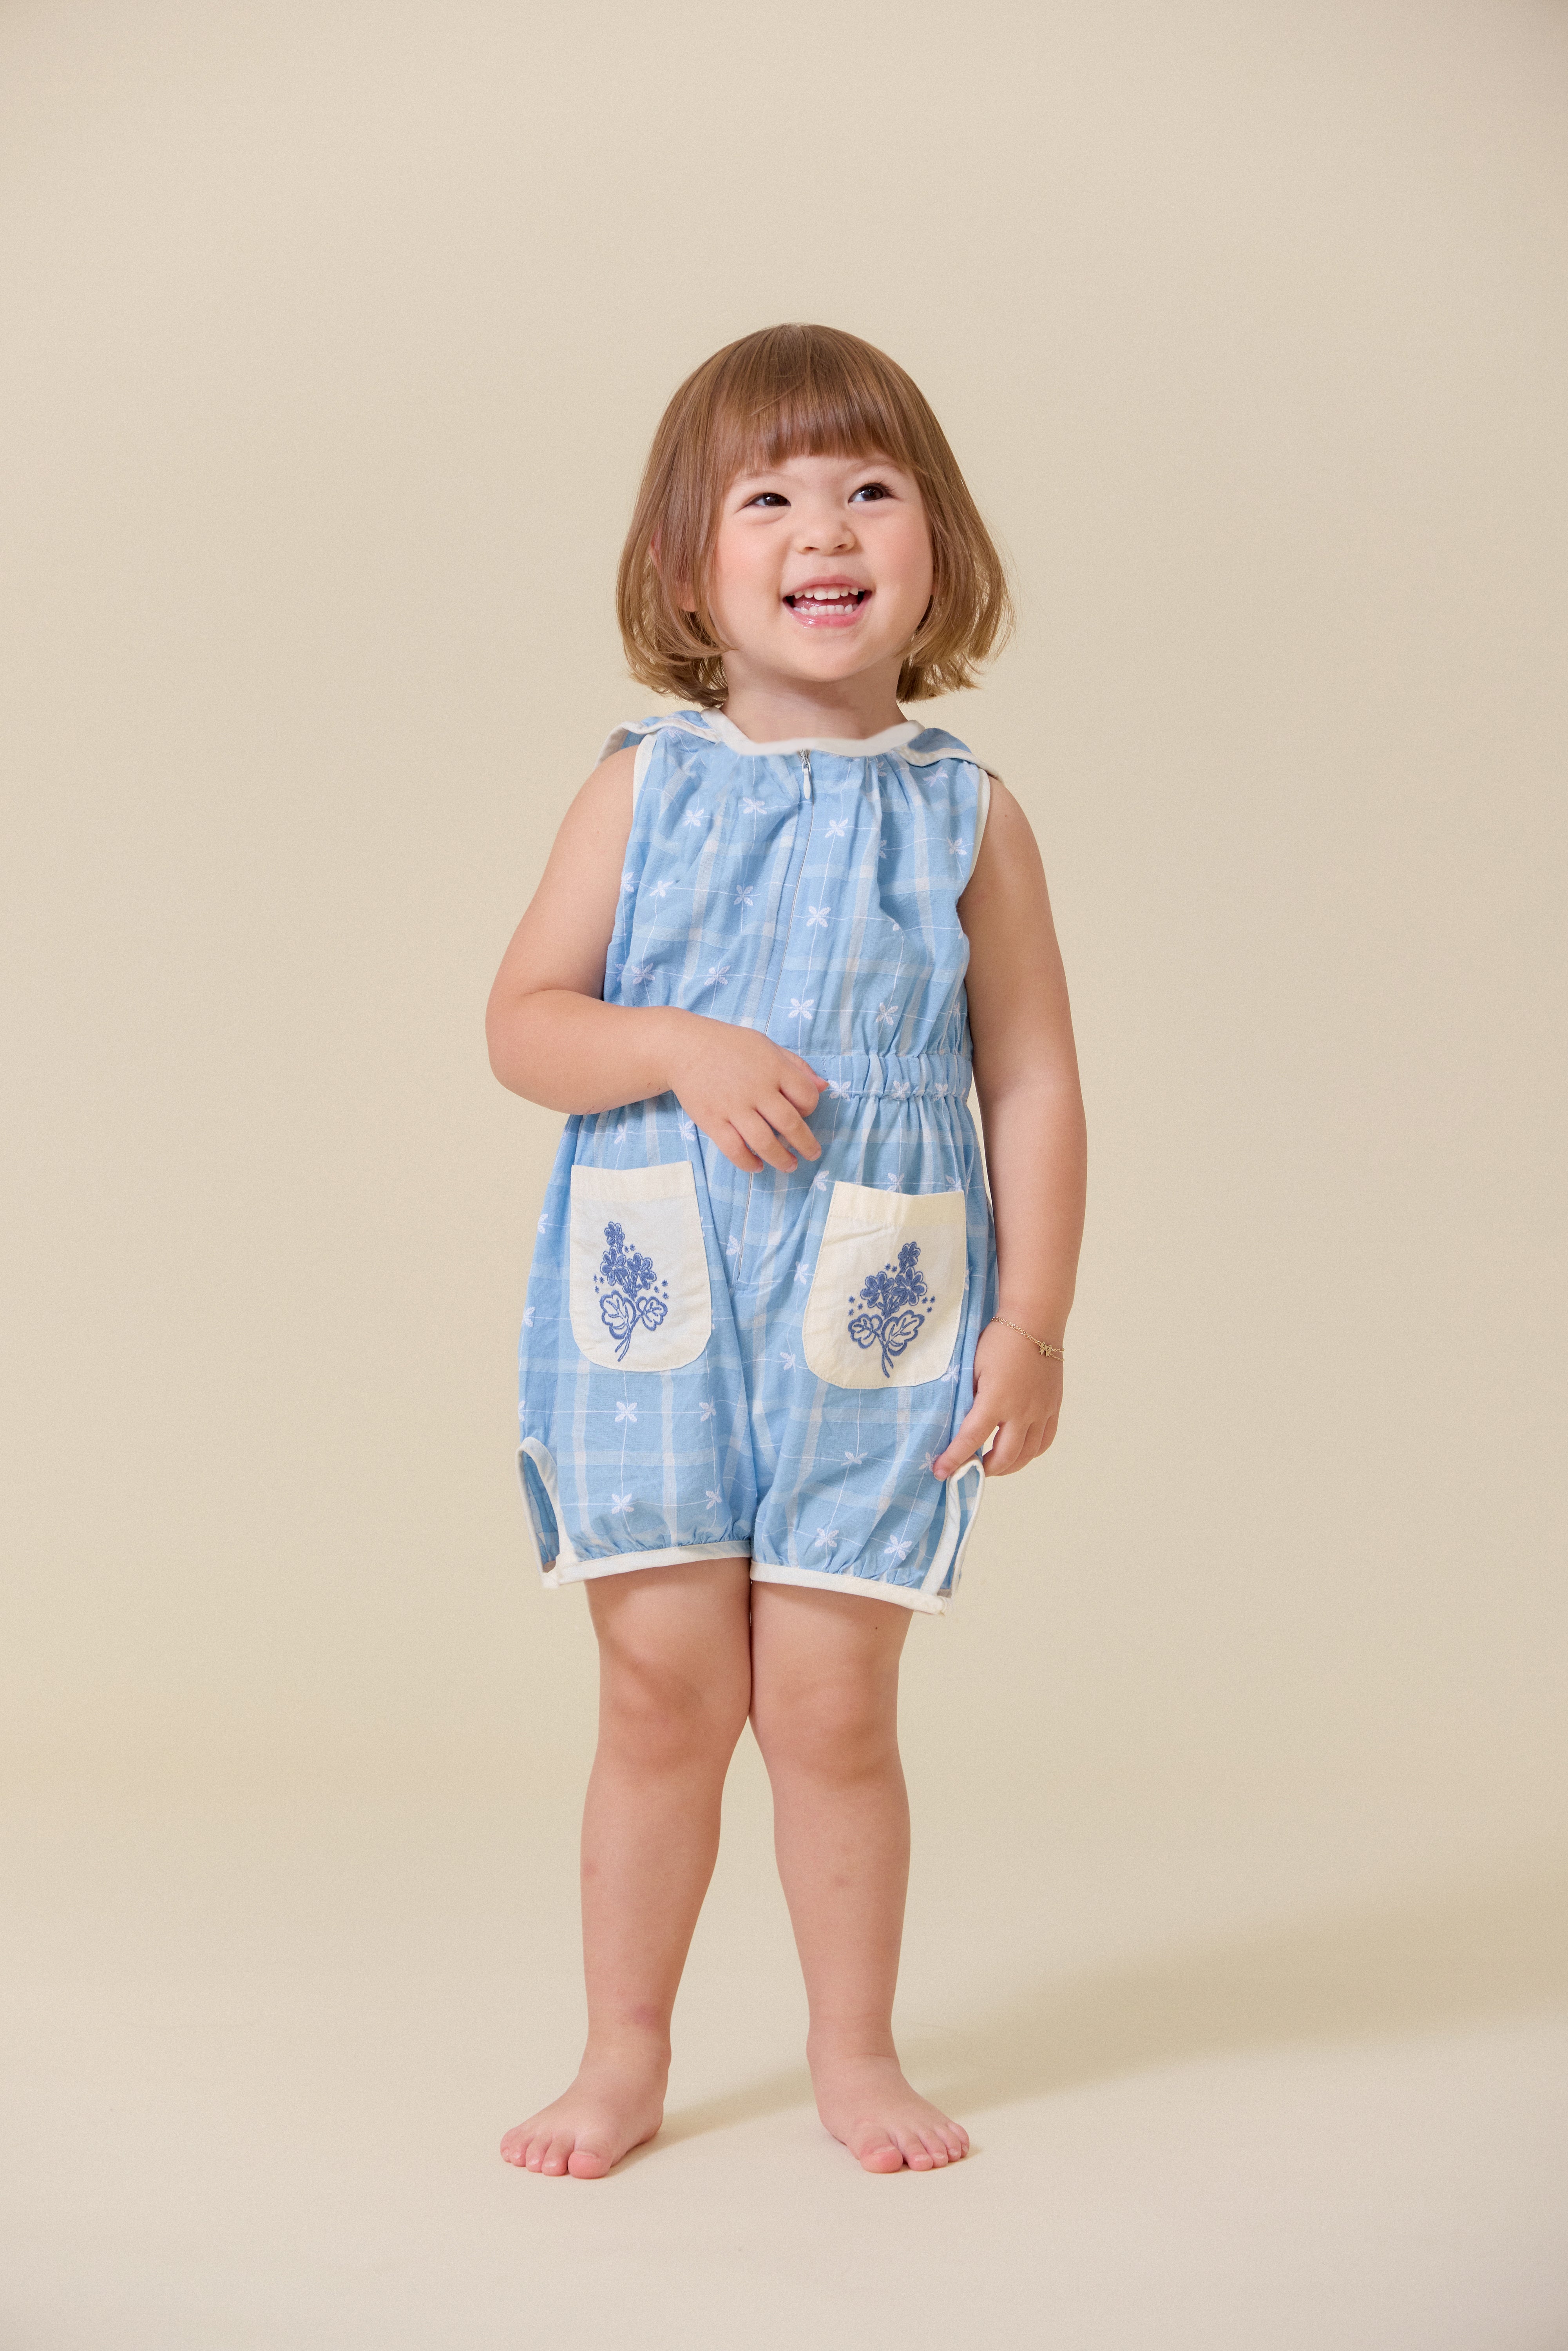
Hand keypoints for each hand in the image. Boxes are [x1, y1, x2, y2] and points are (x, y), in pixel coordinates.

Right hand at [666, 1015, 826, 1174]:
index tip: (804, 1113)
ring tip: (789, 1165)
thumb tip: (824, 1087)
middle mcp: (756, 1088)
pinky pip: (734, 1149)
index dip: (811, 1108)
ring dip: (781, 1159)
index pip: (806, 1095)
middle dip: (806, 1144)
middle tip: (812, 1154)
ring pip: (764, 1142)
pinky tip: (757, 1166)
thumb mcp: (766, 1046)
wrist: (683, 1047)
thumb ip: (796, 1065)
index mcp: (773, 1067)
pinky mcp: (712, 1120)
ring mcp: (732, 1106)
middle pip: (790, 1124)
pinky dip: (748, 1162)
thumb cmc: (729, 1046)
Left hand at [931, 1319, 1062, 1478]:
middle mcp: (1021, 1410)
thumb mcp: (973, 1367)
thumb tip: (959, 1425)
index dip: (954, 1459)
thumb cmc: (998, 1340)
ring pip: (1027, 1454)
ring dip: (1008, 1466)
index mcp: (996, 1399)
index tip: (941, 1473)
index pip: (971, 1439)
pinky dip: (1030, 1453)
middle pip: (1004, 1457)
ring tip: (993, 1465)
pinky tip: (1019, 1452)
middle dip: (984, 1469)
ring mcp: (1041, 1410)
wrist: (1034, 1320)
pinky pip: (1045, 1441)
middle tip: (970, 1468)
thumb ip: (968, 1397)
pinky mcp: (1053, 1406)